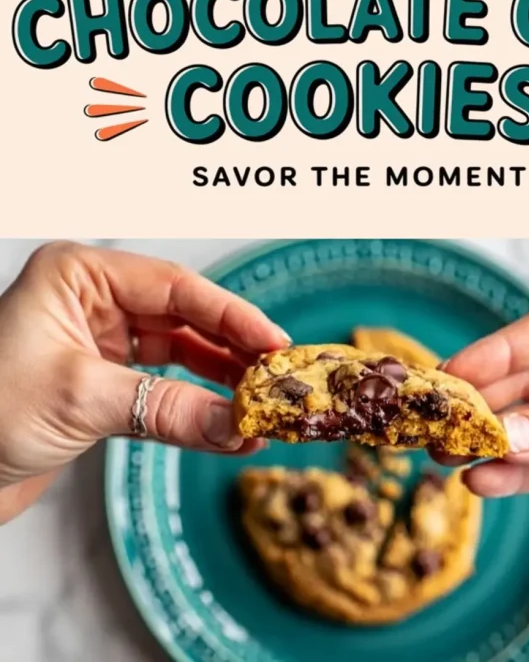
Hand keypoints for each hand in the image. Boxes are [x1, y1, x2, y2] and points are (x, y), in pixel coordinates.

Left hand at [0, 242, 289, 522]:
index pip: (173, 285)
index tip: (274, 343)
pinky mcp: (100, 379)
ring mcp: (97, 338)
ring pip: (178, 347)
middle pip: (182, 313)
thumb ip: (167, 409)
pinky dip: (192, 401)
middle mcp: (91, 298)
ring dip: (219, 377)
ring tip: (260, 402)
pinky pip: (161, 381)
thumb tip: (237, 426)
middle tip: (278, 375)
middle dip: (232, 346)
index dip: (231, 314)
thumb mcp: (82, 400)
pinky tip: (224, 418)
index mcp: (78, 274)